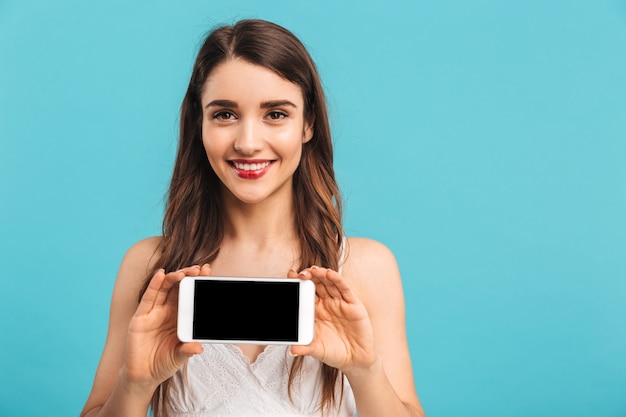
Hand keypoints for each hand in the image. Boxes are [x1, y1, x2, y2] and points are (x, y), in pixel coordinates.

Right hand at [123, 264, 210, 390]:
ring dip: (174, 278)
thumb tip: (199, 347)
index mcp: (179, 317)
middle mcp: (167, 311)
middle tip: (199, 269)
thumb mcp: (179, 356)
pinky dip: (154, 284)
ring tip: (184, 272)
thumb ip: (187, 350)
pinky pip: (148, 298)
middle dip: (188, 276)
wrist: (143, 376)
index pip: (189, 294)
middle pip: (178, 288)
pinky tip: (161, 275)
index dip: (197, 283)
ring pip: (164, 288)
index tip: (208, 272)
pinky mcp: (140, 317)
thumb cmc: (164, 363)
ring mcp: (153, 312)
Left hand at [288, 266, 376, 373]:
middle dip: (309, 276)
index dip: (299, 283)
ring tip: (313, 270)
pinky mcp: (353, 304)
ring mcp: (339, 302)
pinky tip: (330, 274)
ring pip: (329, 283)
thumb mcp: (318, 350)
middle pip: (316, 284)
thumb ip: (305, 348)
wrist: (355, 360)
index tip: (290, 276)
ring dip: (321, 274)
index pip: (305, 292)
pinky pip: (344, 289)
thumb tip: (292, 350)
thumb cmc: (335, 352)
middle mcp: (327, 303)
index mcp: (315, 311)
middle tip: (301, 273)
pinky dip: (337, 280)